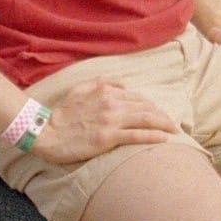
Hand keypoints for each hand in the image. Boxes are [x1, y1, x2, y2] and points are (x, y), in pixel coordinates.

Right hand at [33, 77, 178, 164]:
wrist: (45, 132)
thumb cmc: (61, 113)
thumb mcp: (79, 89)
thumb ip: (101, 82)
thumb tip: (122, 84)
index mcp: (106, 91)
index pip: (137, 98)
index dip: (152, 106)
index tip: (160, 114)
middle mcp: (111, 103)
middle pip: (146, 107)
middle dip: (162, 115)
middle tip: (173, 124)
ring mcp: (111, 120)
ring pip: (146, 119)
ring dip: (164, 124)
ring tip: (175, 130)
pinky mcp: (108, 137)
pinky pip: (137, 135)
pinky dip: (154, 135)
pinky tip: (165, 138)